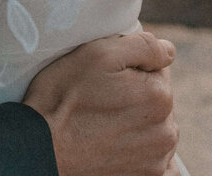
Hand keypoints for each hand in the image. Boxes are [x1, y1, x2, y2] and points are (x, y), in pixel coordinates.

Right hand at [23, 31, 178, 175]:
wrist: (42, 149)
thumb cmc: (66, 97)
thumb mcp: (99, 53)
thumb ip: (142, 46)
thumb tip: (169, 51)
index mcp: (159, 96)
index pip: (157, 69)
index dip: (132, 66)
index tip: (108, 75)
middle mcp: (166, 132)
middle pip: (158, 99)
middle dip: (137, 94)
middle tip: (102, 97)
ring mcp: (156, 161)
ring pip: (156, 128)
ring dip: (139, 122)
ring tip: (105, 122)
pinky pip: (159, 163)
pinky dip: (144, 153)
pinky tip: (123, 146)